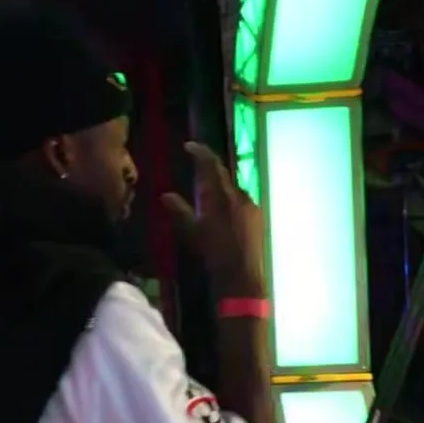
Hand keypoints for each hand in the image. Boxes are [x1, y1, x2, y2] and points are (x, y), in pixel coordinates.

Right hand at [161, 142, 264, 295]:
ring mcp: (252, 206)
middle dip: (209, 171)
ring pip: (233, 189)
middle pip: (223, 175)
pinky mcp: (258, 217)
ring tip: (208, 198)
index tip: (188, 146)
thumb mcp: (192, 232)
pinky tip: (223, 215)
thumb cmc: (214, 253)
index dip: (200, 152)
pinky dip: (230, 201)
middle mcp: (239, 196)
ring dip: (220, 188)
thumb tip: (165, 195)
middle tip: (196, 172)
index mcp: (222, 196)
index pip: (211, 165)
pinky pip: (242, 201)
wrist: (243, 276)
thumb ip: (180, 210)